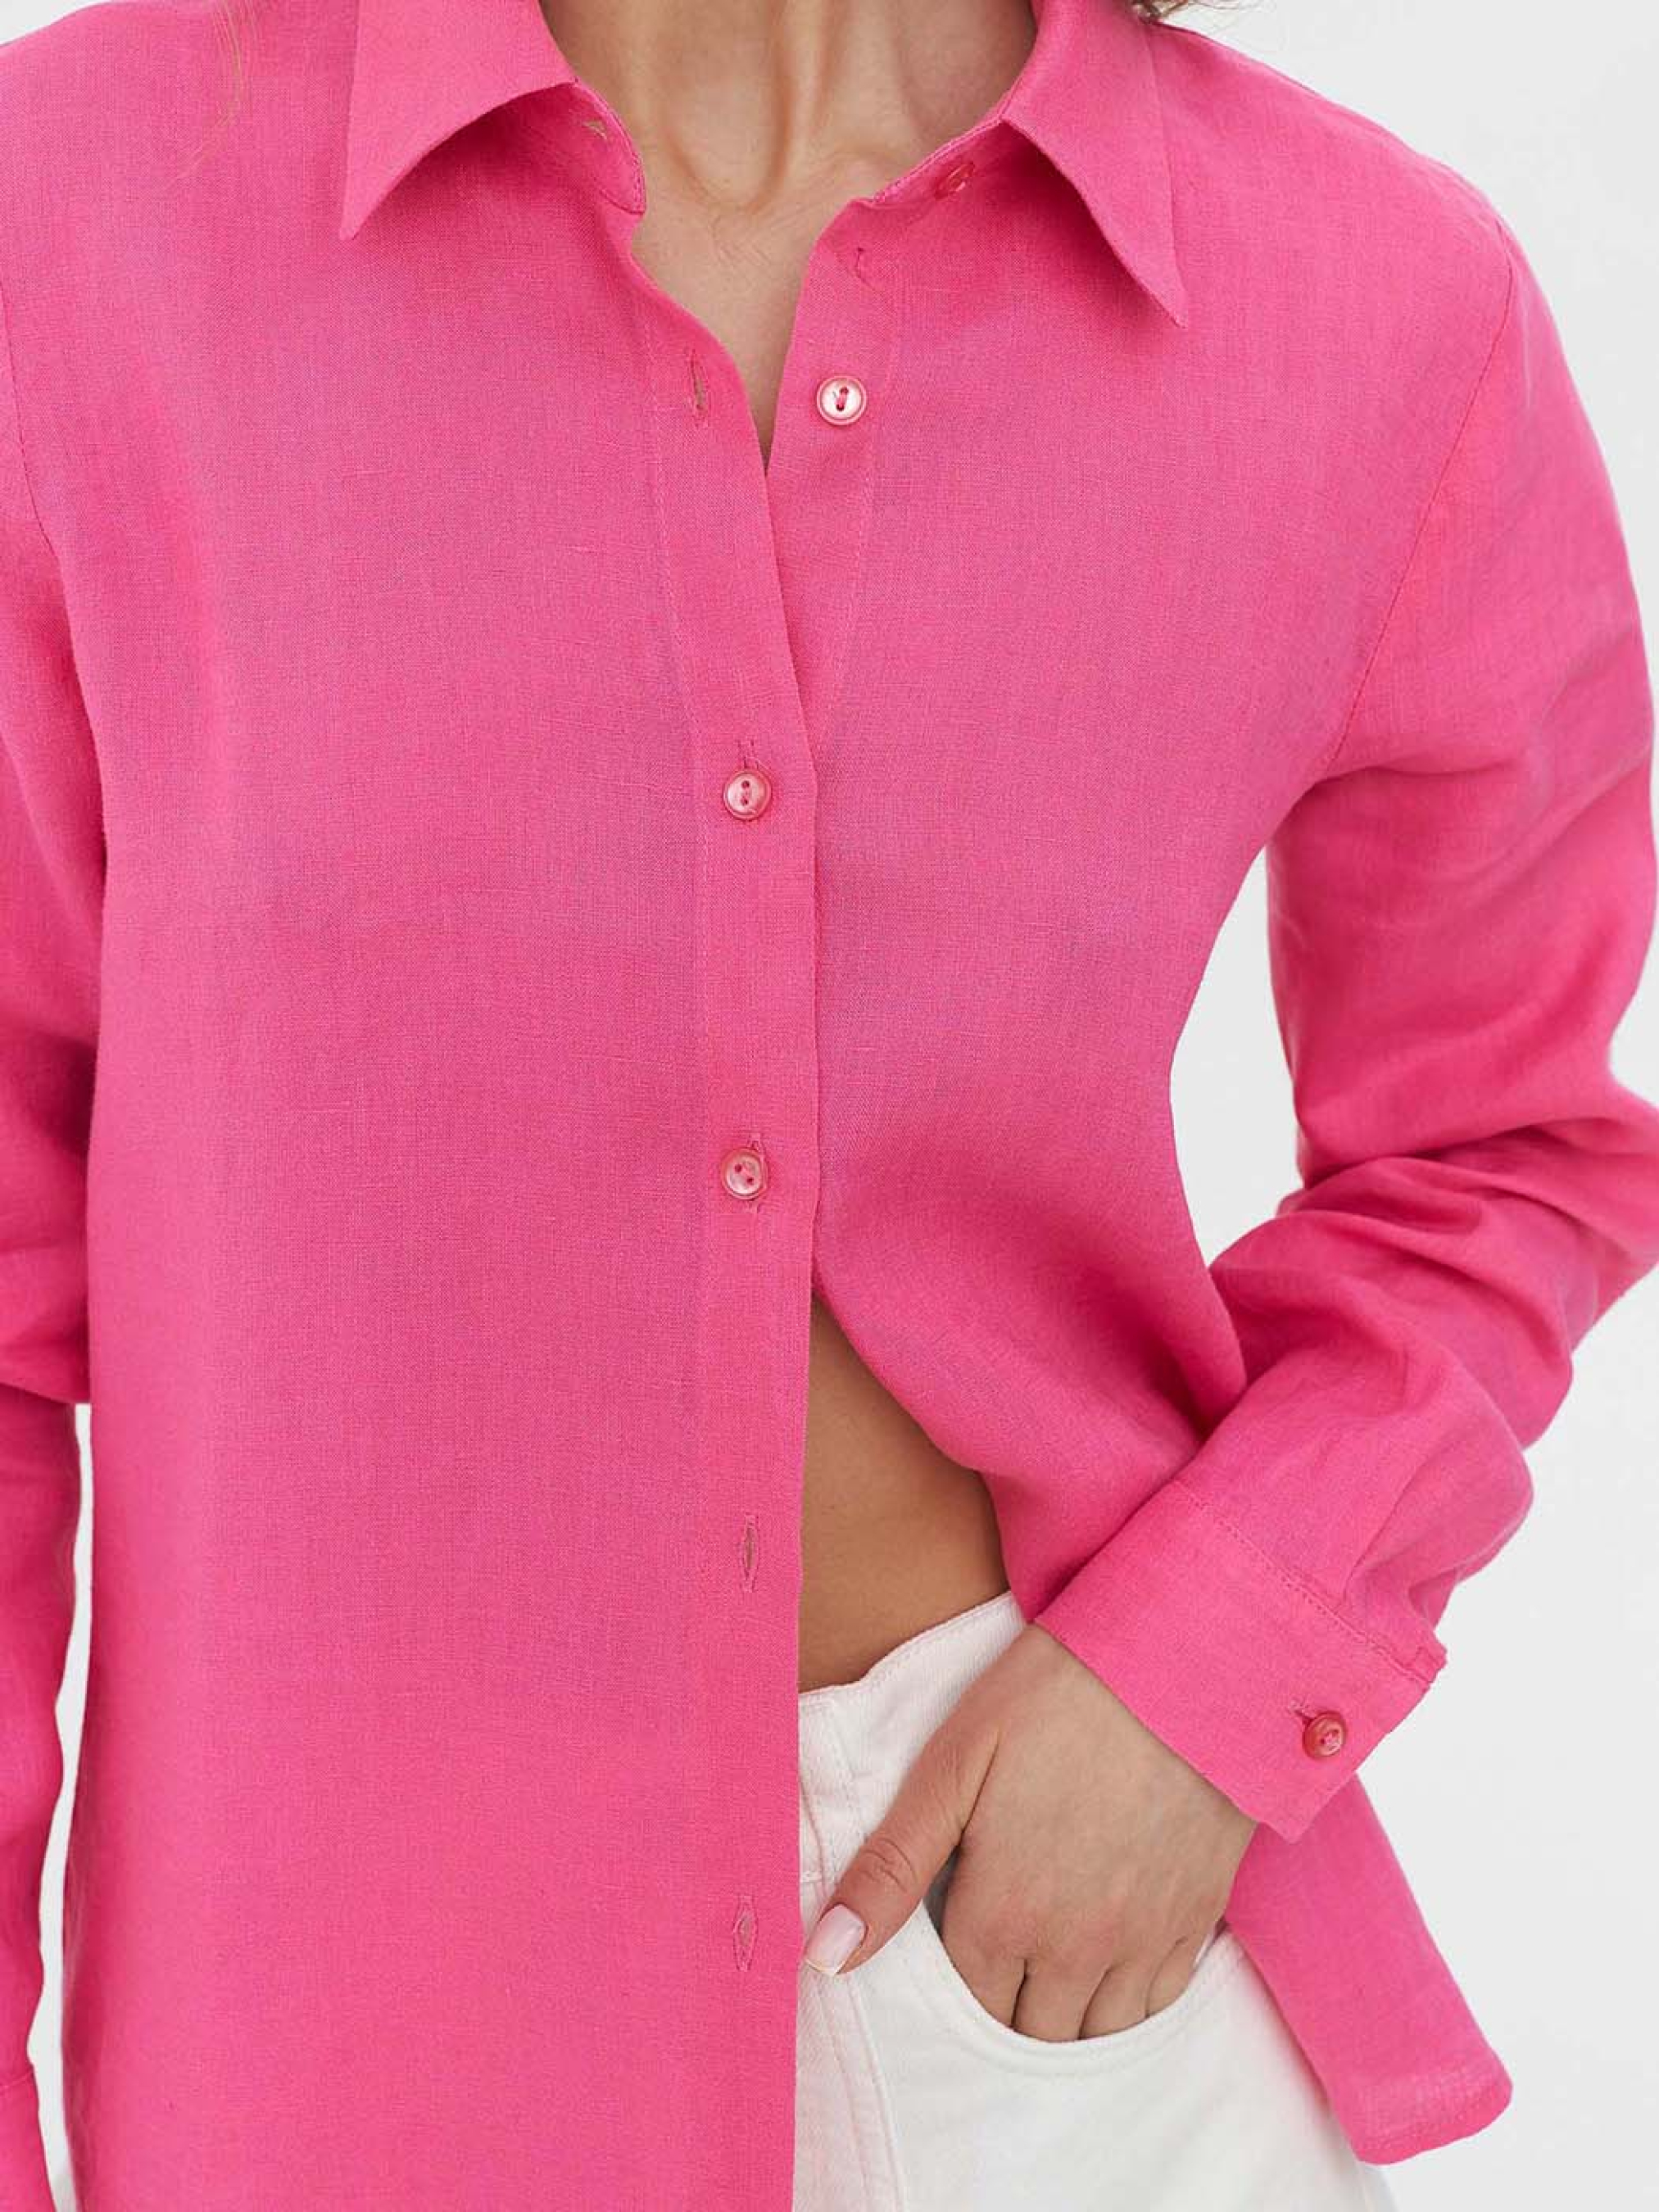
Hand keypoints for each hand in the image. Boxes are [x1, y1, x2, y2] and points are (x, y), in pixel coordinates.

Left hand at [801, 1622, 1256, 2039]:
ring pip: (1094, 2034)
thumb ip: (889, 1867)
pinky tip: (1109, 1950)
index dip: (954, 1970)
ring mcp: (1142, 1941)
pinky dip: (1128, 1997)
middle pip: (1027, 2031)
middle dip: (1007, 2000)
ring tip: (1049, 1954)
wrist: (1180, 1660)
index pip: (963, 2002)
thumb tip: (822, 1955)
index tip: (958, 1921)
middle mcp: (1073, 1949)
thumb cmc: (1055, 1697)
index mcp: (1002, 1914)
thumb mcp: (954, 1764)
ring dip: (1067, 2012)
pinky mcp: (1196, 1920)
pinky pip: (1156, 2006)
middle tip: (1001, 1940)